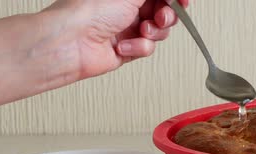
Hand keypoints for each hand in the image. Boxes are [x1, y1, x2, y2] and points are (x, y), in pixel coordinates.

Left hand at [43, 0, 188, 78]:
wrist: (72, 43)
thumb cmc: (90, 11)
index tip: (183, 2)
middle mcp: (127, 7)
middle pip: (164, 10)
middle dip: (167, 15)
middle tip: (161, 17)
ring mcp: (128, 28)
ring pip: (159, 31)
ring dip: (153, 32)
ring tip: (142, 31)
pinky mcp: (128, 48)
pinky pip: (147, 48)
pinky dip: (138, 47)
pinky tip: (123, 45)